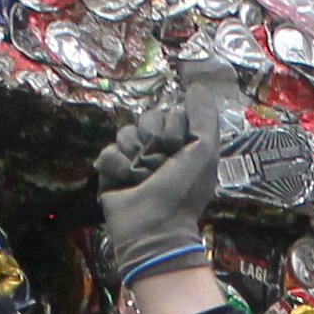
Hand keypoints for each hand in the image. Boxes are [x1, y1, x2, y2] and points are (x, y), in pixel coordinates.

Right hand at [94, 96, 218, 286]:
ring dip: (134, 154)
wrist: (153, 229)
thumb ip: (205, 115)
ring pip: (125, 133)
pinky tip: (125, 181)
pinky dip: (115, 166)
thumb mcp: (204, 150)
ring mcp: (134, 161)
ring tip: (141, 175)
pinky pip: (108, 152)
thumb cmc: (183, 191)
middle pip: (146, 119)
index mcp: (182, 144)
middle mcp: (158, 150)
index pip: (170, 113)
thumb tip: (195, 85)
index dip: (172, 127)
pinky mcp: (111, 172)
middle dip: (151, 139)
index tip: (177, 148)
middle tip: (158, 164)